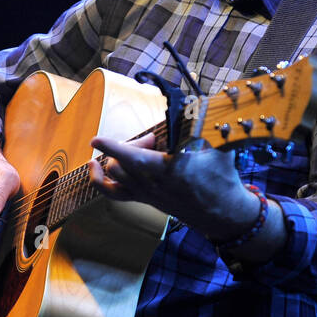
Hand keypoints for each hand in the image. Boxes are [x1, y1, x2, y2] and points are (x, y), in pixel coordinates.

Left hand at [87, 133, 259, 237]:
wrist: (223, 213)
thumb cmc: (223, 177)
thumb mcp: (221, 149)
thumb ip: (208, 127)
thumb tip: (200, 103)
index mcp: (173, 170)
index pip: (137, 159)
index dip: (115, 148)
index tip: (97, 139)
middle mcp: (155, 184)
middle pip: (124, 160)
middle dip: (135, 143)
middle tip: (155, 139)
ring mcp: (147, 193)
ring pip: (116, 173)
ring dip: (121, 155)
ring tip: (144, 148)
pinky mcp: (143, 199)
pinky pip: (112, 193)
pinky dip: (99, 180)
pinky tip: (93, 164)